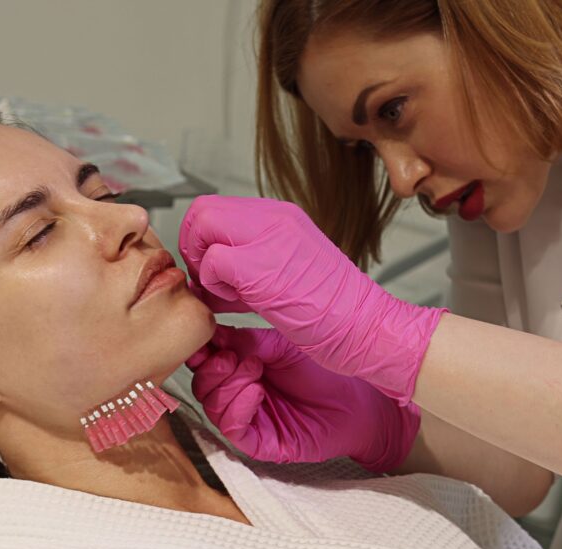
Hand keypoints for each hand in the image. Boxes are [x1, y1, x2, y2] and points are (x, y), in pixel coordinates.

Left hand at [179, 196, 445, 402]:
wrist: (368, 327)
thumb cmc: (334, 312)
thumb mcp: (290, 270)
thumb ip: (253, 261)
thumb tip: (213, 267)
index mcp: (282, 217)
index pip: (218, 207)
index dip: (203, 239)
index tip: (211, 270)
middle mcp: (275, 217)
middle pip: (203, 210)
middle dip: (193, 246)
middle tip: (207, 281)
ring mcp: (270, 237)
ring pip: (203, 226)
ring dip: (202, 265)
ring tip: (224, 295)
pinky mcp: (262, 268)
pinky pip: (211, 263)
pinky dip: (213, 287)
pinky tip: (236, 305)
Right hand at [186, 325, 420, 472]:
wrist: (358, 399)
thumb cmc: (324, 369)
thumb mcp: (282, 345)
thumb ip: (247, 342)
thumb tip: (213, 336)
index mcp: (240, 367)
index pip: (205, 361)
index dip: (202, 351)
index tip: (209, 341)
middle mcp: (239, 394)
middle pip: (202, 386)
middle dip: (215, 369)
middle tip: (237, 357)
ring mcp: (249, 420)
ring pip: (213, 407)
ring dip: (229, 386)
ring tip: (256, 370)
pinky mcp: (260, 442)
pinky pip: (233, 429)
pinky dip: (239, 408)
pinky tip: (257, 392)